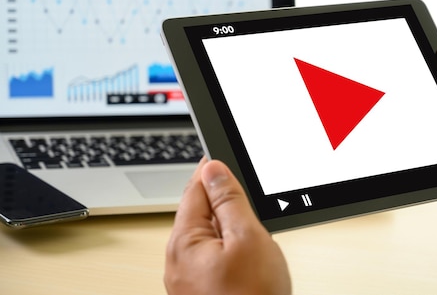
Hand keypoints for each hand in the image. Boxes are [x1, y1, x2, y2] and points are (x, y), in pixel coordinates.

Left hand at [164, 157, 290, 294]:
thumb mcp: (247, 238)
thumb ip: (229, 200)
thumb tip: (213, 169)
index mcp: (184, 242)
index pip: (195, 189)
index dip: (213, 169)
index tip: (228, 155)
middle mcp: (180, 261)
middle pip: (202, 213)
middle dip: (227, 202)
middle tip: (252, 200)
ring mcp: (191, 279)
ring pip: (212, 236)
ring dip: (232, 228)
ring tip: (256, 236)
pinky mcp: (204, 291)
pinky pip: (216, 257)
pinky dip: (232, 249)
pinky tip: (251, 259)